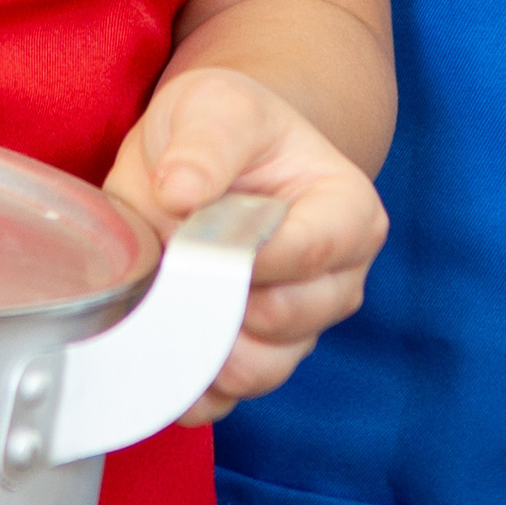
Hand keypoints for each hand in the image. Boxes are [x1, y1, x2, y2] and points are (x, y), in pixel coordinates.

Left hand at [105, 66, 387, 421]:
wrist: (201, 155)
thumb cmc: (222, 125)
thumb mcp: (215, 104)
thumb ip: (205, 142)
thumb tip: (181, 194)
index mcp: (348, 212)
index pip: (313, 251)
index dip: (251, 254)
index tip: (194, 241)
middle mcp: (336, 280)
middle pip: (290, 320)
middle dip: (219, 299)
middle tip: (168, 266)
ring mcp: (296, 329)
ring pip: (259, 369)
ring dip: (200, 343)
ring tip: (158, 300)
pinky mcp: (251, 361)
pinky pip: (224, 400)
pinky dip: (186, 385)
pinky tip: (156, 346)